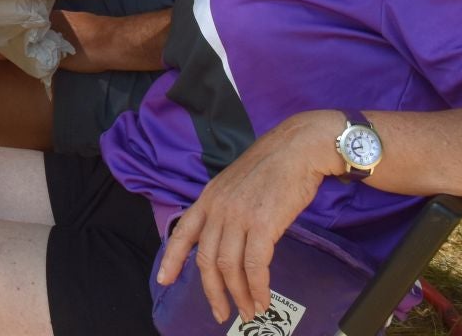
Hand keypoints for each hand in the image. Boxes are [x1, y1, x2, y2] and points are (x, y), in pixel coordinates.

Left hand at [155, 110, 343, 324]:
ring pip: (229, 266)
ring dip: (239, 294)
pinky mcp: (262, 224)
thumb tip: (226, 238)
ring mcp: (238, 216)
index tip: (164, 280)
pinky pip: (255, 265)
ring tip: (248, 311)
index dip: (172, 259)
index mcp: (208, 197)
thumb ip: (225, 208)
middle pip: (206, 259)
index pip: (182, 232)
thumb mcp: (235, 184)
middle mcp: (218, 208)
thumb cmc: (272, 166)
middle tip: (221, 313)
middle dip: (212, 291)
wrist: (296, 149)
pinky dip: (257, 287)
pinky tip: (262, 299)